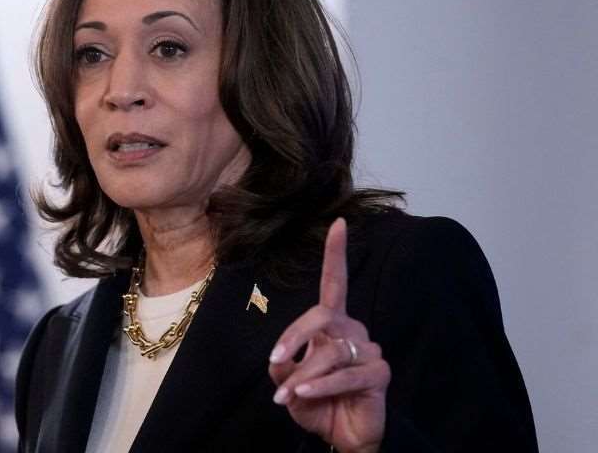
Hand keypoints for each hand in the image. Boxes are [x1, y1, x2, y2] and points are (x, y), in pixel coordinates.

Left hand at [268, 218, 389, 452]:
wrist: (343, 436)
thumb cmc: (316, 403)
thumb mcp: (289, 382)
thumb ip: (283, 365)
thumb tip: (280, 360)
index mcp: (332, 324)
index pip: (335, 283)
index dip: (336, 254)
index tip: (338, 223)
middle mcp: (352, 330)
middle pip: (323, 315)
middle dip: (295, 336)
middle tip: (276, 360)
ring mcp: (369, 350)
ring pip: (330, 352)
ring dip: (303, 376)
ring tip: (286, 395)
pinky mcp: (379, 373)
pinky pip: (345, 375)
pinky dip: (320, 386)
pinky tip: (304, 395)